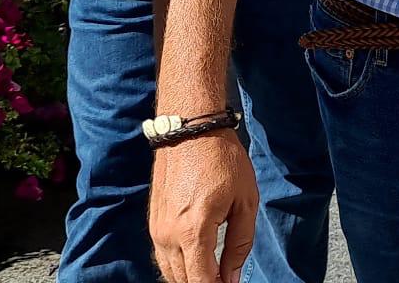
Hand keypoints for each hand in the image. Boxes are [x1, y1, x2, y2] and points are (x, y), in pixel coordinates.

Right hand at [151, 131, 257, 282]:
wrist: (191, 130)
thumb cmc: (223, 160)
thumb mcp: (245, 201)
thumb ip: (240, 243)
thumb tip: (232, 277)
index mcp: (194, 231)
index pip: (201, 281)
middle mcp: (169, 235)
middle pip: (182, 281)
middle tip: (225, 279)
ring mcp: (156, 230)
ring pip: (169, 272)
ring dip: (189, 277)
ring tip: (213, 272)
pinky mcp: (153, 222)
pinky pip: (162, 256)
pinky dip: (178, 265)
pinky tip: (195, 260)